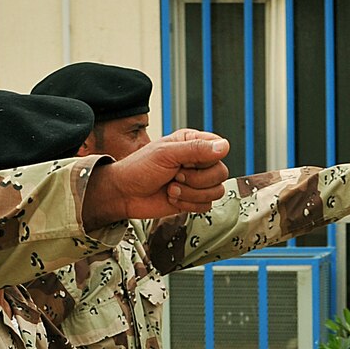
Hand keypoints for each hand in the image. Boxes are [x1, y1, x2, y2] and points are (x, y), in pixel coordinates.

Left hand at [82, 130, 231, 225]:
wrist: (125, 194)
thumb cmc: (139, 168)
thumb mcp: (166, 153)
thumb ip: (196, 149)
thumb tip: (224, 146)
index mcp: (192, 143)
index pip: (220, 148)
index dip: (209, 159)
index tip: (188, 162)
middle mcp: (197, 161)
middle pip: (221, 173)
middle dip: (197, 180)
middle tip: (176, 176)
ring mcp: (196, 182)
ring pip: (216, 191)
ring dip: (191, 194)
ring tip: (172, 188)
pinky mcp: (193, 200)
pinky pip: (206, 206)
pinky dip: (189, 205)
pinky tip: (172, 198)